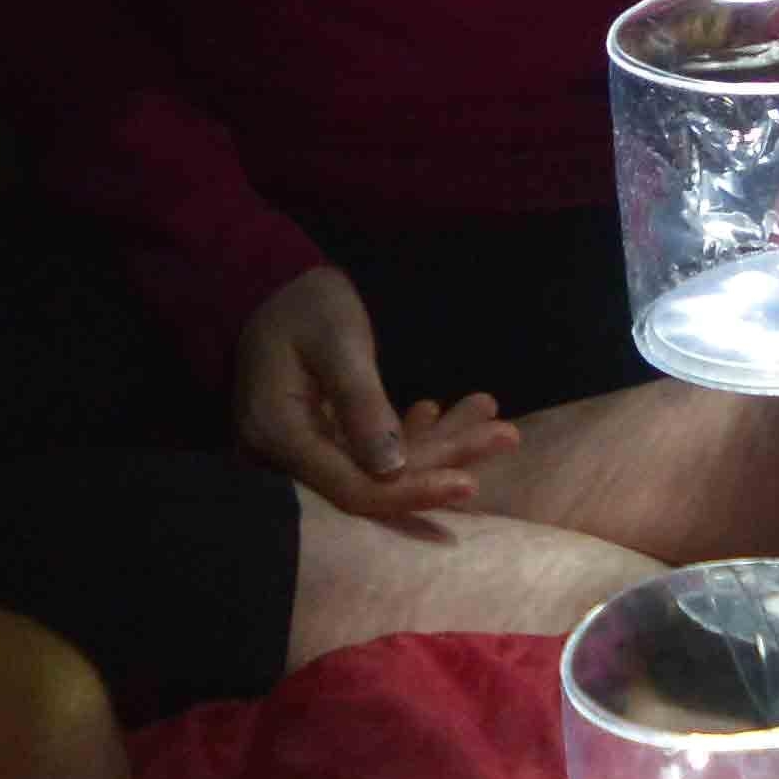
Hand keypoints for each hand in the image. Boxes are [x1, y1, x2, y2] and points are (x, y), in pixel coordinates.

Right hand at [230, 266, 519, 528]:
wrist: (273, 286)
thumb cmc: (303, 305)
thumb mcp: (337, 343)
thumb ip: (361, 404)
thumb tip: (392, 469)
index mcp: (279, 436)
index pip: (350, 488)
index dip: (409, 492)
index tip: (467, 483)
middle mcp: (286, 455)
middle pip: (373, 483)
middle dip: (443, 463)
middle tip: (505, 436)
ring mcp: (306, 449)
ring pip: (382, 466)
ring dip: (441, 445)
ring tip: (496, 422)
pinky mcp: (324, 438)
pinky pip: (375, 448)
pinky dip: (416, 433)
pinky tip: (448, 411)